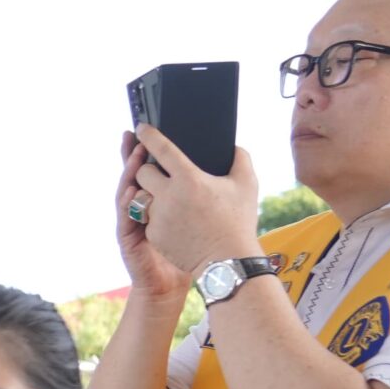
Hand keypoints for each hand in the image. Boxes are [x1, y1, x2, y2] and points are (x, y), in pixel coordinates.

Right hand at [112, 132, 190, 304]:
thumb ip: (206, 186)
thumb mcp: (204, 209)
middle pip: (131, 174)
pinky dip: (126, 202)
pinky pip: (124, 216)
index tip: (143, 128)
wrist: (196, 274)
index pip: (148, 167)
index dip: (144, 149)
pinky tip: (131, 191)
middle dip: (131, 156)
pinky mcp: (129, 237)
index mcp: (160, 196)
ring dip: (128, 174)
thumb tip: (222, 154)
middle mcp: (143, 205)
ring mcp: (134, 220)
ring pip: (125, 191)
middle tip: (135, 138)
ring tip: (134, 157)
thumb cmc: (200, 242)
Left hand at [126, 124, 263, 284]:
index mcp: (189, 179)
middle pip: (142, 172)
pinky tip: (175, 220)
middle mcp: (168, 196)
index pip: (161, 149)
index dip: (149, 135)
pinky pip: (147, 218)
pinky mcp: (153, 234)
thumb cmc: (238, 221)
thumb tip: (232, 147)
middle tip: (161, 172)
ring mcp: (158, 217)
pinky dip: (157, 215)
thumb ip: (240, 158)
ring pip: (142, 196)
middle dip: (148, 169)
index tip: (141, 128)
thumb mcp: (247, 184)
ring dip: (152, 194)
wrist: (227, 261)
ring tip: (169, 198)